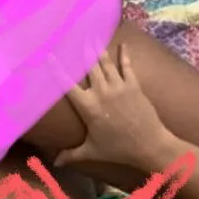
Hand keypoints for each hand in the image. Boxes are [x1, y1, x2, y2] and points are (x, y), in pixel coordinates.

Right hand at [54, 46, 174, 169]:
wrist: (148, 144)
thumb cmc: (118, 149)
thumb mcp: (91, 152)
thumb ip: (71, 155)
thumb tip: (55, 163)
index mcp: (88, 107)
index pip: (68, 85)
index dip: (58, 69)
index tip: (50, 56)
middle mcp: (101, 92)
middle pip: (88, 67)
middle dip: (81, 50)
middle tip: (74, 35)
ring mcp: (119, 87)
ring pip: (105, 63)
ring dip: (97, 49)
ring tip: (92, 35)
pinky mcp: (134, 86)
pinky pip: (127, 66)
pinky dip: (124, 54)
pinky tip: (123, 44)